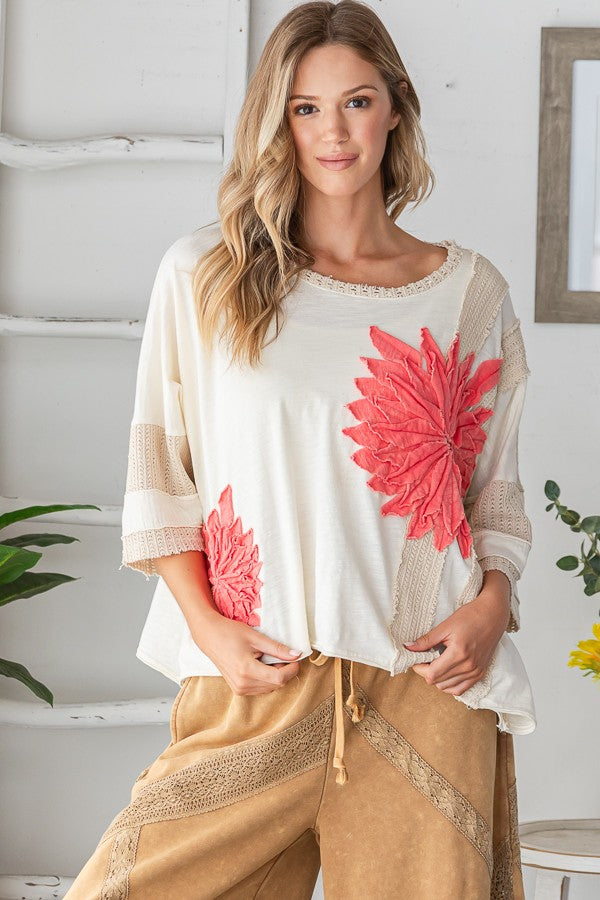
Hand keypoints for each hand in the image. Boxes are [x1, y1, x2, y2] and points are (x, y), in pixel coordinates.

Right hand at [190, 610, 302, 695]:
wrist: (209, 636)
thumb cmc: (230, 633)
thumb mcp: (256, 637)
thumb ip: (277, 648)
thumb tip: (296, 655)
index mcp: (247, 670)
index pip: (279, 678)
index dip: (292, 669)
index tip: (296, 659)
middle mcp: (242, 684)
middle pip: (276, 684)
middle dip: (285, 671)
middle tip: (282, 655)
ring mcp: (239, 688)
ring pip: (269, 688)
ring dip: (276, 676)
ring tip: (269, 658)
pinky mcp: (238, 689)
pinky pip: (260, 689)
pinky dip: (266, 679)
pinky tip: (262, 665)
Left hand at [403, 573, 510, 695]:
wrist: (493, 615)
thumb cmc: (470, 616)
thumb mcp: (445, 626)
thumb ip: (426, 640)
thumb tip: (408, 647)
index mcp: (458, 654)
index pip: (432, 674)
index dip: (419, 668)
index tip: (416, 659)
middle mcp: (468, 666)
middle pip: (438, 682)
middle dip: (426, 672)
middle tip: (424, 659)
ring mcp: (475, 672)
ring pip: (447, 688)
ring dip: (438, 679)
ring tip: (435, 663)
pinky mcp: (480, 673)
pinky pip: (461, 689)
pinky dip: (450, 685)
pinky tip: (446, 673)